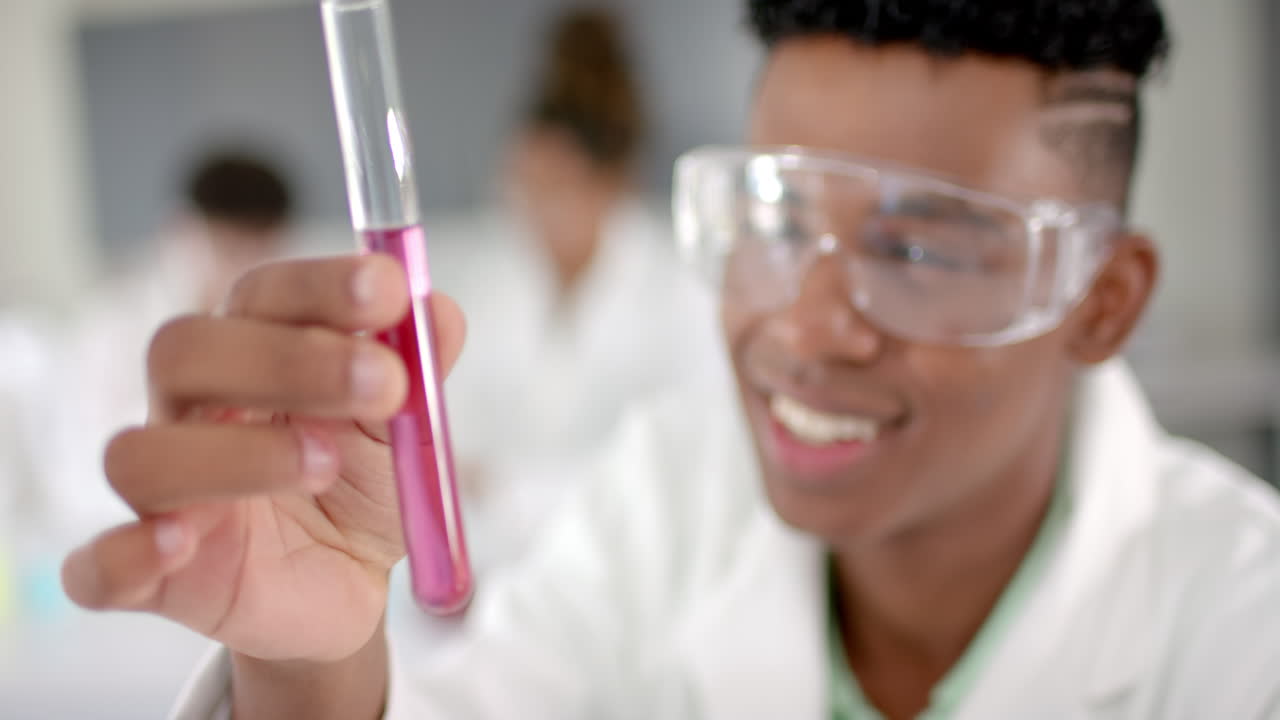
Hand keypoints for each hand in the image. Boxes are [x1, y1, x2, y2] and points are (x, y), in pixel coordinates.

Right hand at [61, 254, 465, 662]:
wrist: (344, 584)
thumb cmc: (359, 487)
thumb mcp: (406, 430)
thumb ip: (419, 372)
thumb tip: (440, 314)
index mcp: (252, 357)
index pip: (260, 297)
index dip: (319, 287)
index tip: (387, 289)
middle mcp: (192, 412)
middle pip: (186, 353)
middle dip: (286, 359)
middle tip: (384, 382)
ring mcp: (164, 495)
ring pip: (142, 455)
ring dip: (235, 455)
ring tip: (322, 463)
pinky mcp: (148, 578)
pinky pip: (98, 565)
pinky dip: (124, 554)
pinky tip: (177, 543)